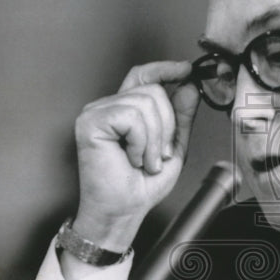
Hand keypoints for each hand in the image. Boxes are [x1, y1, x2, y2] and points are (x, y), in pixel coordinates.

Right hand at [71, 61, 199, 251]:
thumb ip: (181, 117)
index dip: (166, 69)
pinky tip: (131, 158)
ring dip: (154, 140)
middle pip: (153, 90)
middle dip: (167, 126)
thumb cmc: (140, 186)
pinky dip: (141, 142)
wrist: (122, 210)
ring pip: (145, 103)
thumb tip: (188, 87)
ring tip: (144, 161)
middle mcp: (110, 106)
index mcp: (127, 110)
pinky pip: (132, 117)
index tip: (186, 71)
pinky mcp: (91, 121)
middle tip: (158, 155)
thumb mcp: (173, 147)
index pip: (145, 76)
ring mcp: (97, 112)